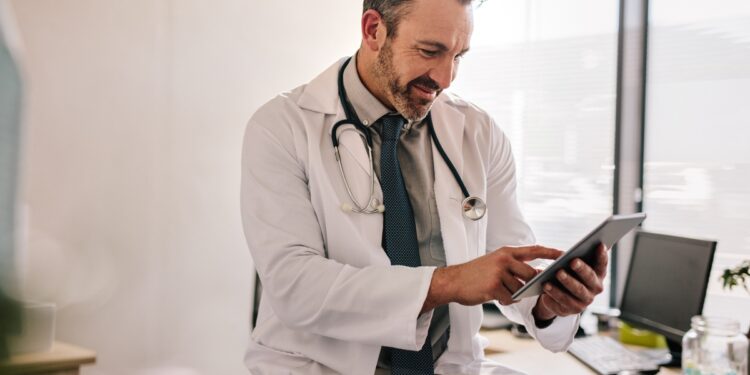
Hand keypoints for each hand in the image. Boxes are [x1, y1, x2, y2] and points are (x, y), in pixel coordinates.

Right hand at [422, 245, 562, 312]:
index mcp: (506, 252)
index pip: (534, 250)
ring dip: (513, 293)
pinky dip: (506, 300)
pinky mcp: (494, 286)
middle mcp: (504, 260)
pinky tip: (495, 296)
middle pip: (530, 274)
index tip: (564, 254)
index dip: (551, 252)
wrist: (453, 281)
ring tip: (498, 290)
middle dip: (529, 284)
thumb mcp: (495, 262)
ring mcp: (499, 273)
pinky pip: (510, 298)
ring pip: (520, 288)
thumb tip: (536, 274)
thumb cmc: (476, 274)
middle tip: (520, 287)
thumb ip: (514, 266)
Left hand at [533, 244, 607, 320]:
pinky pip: (562, 302)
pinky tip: (546, 286)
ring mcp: (584, 301)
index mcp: (598, 275)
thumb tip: (575, 248)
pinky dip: (554, 293)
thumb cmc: (569, 275)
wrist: (559, 296)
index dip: (602, 255)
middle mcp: (595, 289)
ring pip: (576, 291)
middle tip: (572, 261)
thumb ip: (578, 257)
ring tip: (556, 273)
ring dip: (566, 281)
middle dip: (581, 269)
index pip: (602, 265)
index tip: (599, 244)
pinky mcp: (571, 310)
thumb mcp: (574, 266)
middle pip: (589, 278)